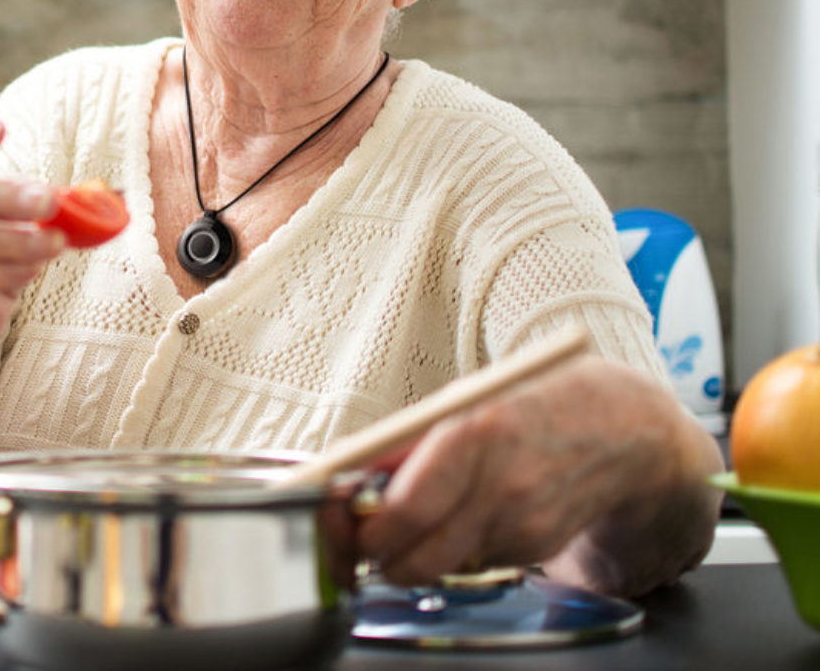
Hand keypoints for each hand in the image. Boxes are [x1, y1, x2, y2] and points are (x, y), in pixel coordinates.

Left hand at [354, 356, 709, 592]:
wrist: (627, 428)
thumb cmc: (534, 404)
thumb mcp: (466, 401)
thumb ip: (407, 443)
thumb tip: (350, 474)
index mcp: (473, 434)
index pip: (403, 508)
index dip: (361, 529)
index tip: (338, 523)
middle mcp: (500, 486)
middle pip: (416, 554)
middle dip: (377, 556)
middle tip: (361, 542)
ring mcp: (522, 524)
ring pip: (441, 565)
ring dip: (415, 554)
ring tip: (412, 525)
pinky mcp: (537, 548)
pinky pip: (475, 561)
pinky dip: (458, 549)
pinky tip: (468, 518)